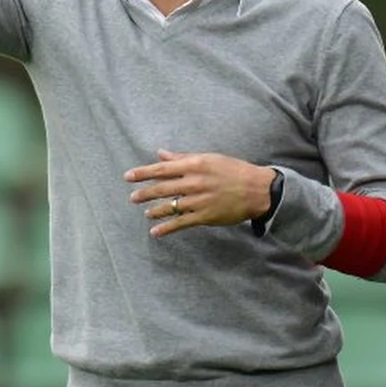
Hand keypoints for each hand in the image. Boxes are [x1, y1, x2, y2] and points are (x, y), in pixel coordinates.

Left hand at [125, 149, 276, 237]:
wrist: (257, 190)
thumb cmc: (233, 170)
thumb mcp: (209, 158)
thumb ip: (182, 157)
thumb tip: (161, 154)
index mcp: (194, 165)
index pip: (162, 169)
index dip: (143, 173)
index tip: (128, 177)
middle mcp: (194, 182)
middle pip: (162, 188)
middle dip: (144, 193)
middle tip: (132, 198)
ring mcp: (198, 200)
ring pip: (169, 206)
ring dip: (154, 210)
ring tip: (146, 213)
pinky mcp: (204, 216)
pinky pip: (180, 223)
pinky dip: (166, 228)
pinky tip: (155, 232)